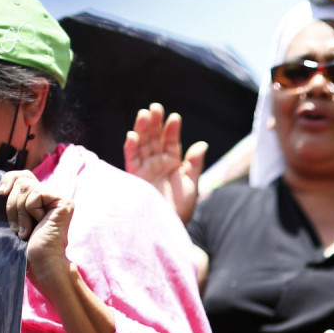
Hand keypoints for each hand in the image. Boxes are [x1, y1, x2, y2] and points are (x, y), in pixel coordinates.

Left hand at [0, 169, 75, 301]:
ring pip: (26, 187)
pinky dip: (30, 211)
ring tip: (27, 230)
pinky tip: (38, 225)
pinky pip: (35, 195)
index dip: (9, 178)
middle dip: (12, 204)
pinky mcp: (64, 203)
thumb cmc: (26, 244)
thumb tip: (4, 183)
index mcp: (42, 198)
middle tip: (17, 226)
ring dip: (20, 212)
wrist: (40, 262)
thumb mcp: (16, 215)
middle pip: (22, 180)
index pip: (23, 175)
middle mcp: (53, 196)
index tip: (0, 192)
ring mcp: (60, 198)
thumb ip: (15, 197)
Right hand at [123, 102, 206, 223]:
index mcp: (173, 163)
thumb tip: (202, 144)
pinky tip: (133, 136)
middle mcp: (157, 162)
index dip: (172, 129)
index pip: (171, 141)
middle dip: (155, 123)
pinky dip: (131, 147)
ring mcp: (145, 168)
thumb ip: (194, 164)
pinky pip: (131, 159)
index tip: (175, 118)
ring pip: (142, 144)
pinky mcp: (134, 176)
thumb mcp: (191, 184)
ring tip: (144, 114)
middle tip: (155, 107)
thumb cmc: (181, 207)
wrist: (168, 224)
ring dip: (142, 129)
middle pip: (154, 138)